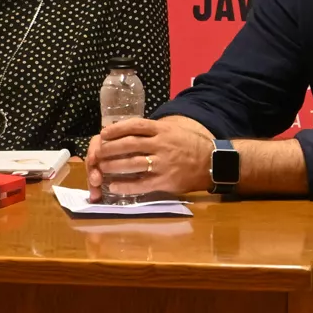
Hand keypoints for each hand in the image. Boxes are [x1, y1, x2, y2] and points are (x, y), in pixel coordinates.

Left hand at [85, 115, 216, 198]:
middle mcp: (162, 145)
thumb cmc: (190, 144)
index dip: (117, 129)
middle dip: (110, 148)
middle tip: (99, 152)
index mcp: (163, 130)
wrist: (213, 162)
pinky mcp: (166, 181)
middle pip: (130, 144)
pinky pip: (142, 184)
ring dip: (114, 166)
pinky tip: (114, 186)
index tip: (103, 133)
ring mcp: (164, 164)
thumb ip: (153, 131)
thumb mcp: (173, 130)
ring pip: (133, 163)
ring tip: (101, 168)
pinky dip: (126, 185)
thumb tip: (127, 130)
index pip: (135, 126)